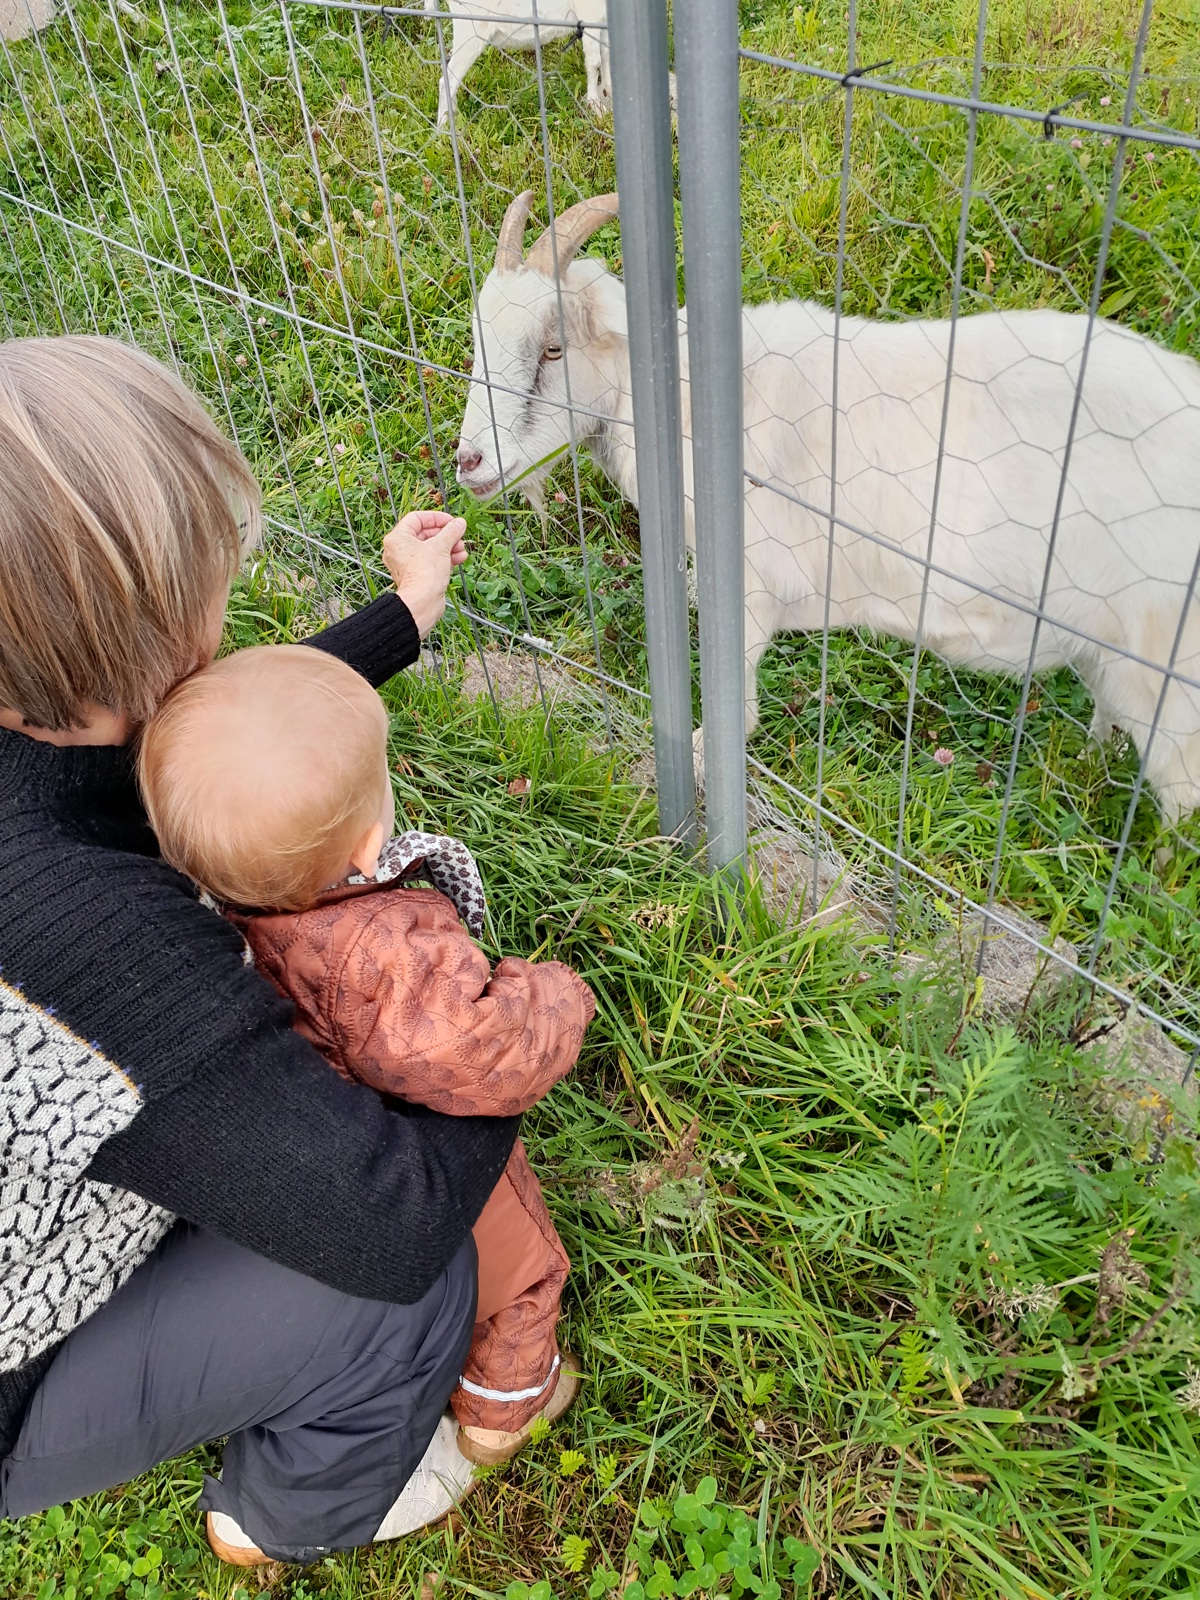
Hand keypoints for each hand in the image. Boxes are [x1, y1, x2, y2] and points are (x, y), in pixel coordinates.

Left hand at [382, 511, 468, 637]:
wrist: (422, 603)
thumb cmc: (424, 574)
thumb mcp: (441, 546)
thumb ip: (451, 531)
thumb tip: (459, 523)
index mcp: (398, 538)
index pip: (416, 518)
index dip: (436, 517)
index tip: (451, 521)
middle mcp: (399, 550)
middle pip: (425, 534)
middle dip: (445, 534)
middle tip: (459, 535)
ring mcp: (408, 564)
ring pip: (430, 549)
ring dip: (448, 546)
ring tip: (462, 548)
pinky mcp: (417, 576)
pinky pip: (431, 561)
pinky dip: (445, 558)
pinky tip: (460, 558)